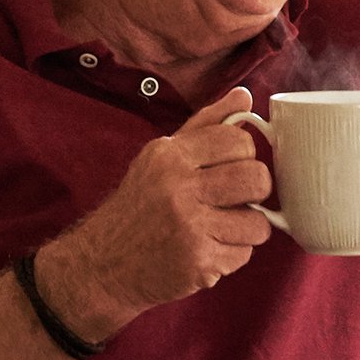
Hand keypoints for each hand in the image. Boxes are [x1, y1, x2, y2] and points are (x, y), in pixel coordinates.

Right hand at [38, 91, 271, 333]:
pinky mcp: (198, 262)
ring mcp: (189, 226)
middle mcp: (178, 187)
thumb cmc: (139, 206)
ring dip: (246, 228)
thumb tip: (244, 96)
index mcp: (170, 155)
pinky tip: (206, 250)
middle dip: (254, 191)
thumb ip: (206, 125)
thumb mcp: (162, 158)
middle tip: (235, 199)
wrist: (102, 263)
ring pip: (258, 222)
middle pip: (256, 178)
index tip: (230, 168)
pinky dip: (231, 254)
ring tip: (220, 228)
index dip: (244, 156)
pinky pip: (244, 254)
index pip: (239, 140)